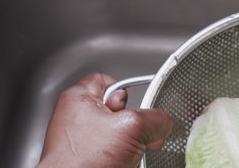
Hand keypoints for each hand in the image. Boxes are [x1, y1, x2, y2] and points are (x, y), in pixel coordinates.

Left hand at [37, 73, 172, 167]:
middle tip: (134, 134)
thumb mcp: (132, 127)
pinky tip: (124, 163)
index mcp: (77, 98)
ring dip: (131, 143)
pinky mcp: (85, 160)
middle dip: (133, 123)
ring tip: (127, 154)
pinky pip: (112, 151)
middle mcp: (74, 118)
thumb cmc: (84, 162)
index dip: (126, 89)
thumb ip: (155, 117)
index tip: (137, 103)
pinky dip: (123, 156)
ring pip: (117, 133)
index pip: (107, 79)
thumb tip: (164, 123)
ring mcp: (79, 141)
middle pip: (117, 108)